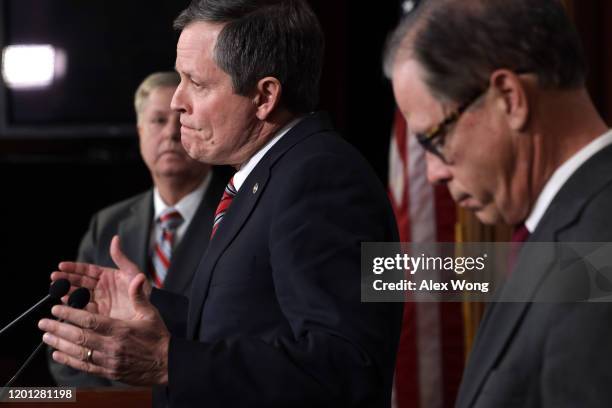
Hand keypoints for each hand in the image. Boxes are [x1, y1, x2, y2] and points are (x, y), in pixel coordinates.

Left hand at [39, 273, 169, 384]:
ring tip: (46, 337)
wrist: (166, 364)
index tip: (57, 308)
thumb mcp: (150, 313)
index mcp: (121, 329)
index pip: (90, 321)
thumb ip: (139, 295)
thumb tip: (139, 277)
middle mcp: (112, 346)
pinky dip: (69, 360)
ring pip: (79, 352)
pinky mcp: (108, 371)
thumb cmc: (157, 336)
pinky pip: (84, 366)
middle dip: (59, 329)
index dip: (71, 314)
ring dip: (60, 344)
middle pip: (79, 336)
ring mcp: (109, 361)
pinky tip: (58, 354)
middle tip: (44, 323)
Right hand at [52, 235, 150, 319]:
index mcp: (107, 276)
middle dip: (66, 279)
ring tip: (57, 290)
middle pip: (79, 281)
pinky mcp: (99, 314)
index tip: (61, 265)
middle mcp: (101, 288)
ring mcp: (99, 301)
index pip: (87, 270)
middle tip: (54, 277)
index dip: (74, 267)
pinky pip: (84, 309)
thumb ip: (121, 258)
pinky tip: (65, 303)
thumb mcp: (132, 271)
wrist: (148, 311)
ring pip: (79, 294)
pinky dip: (74, 306)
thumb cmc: (142, 289)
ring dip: (67, 292)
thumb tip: (115, 239)